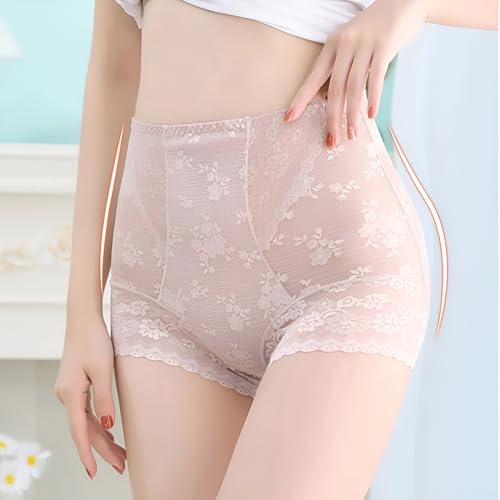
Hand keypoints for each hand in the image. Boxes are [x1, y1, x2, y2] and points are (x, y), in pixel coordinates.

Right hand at [54, 312, 125, 478]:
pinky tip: (108, 432)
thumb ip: (104, 398)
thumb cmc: (94, 340)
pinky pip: (85, 411)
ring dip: (102, 438)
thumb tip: (107, 425)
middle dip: (102, 449)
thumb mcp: (103, 369)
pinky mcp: (75, 385)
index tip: (95, 472)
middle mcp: (66, 395)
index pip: (79, 431)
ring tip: (120, 455)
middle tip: (121, 466)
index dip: (88, 453)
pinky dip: (97, 424)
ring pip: (85, 422)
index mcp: (71, 393)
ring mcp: (69, 391)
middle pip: (84, 430)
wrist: (83, 320)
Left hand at [283, 0, 428, 146]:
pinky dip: (373, 98)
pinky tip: (370, 115)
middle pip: (335, 89)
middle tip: (331, 141)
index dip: (301, 99)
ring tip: (352, 135)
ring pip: (354, 87)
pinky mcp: (385, 45)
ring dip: (352, 115)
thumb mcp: (352, 45)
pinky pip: (376, 78)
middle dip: (332, 118)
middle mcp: (345, 44)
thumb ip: (342, 70)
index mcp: (333, 45)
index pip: (313, 78)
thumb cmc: (374, 31)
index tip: (289, 118)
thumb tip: (333, 101)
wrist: (403, 2)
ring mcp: (365, 44)